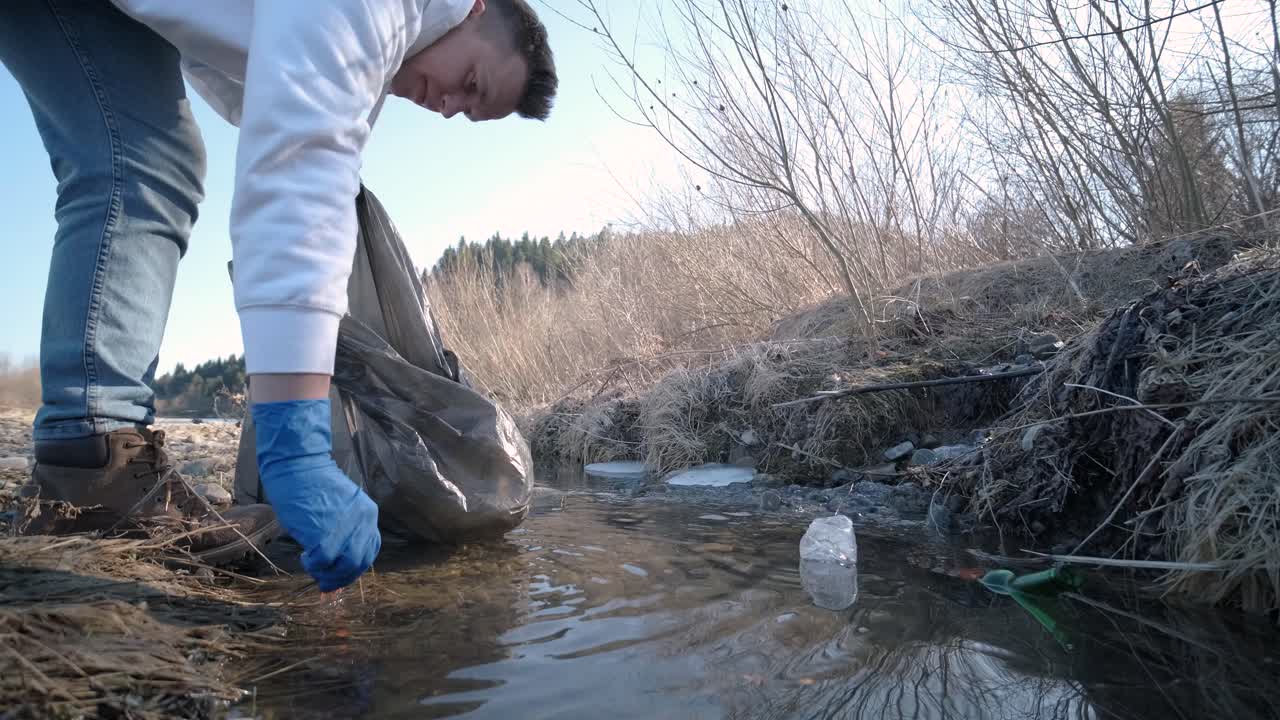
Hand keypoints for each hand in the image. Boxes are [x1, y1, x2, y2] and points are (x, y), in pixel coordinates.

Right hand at [251, 398, 380, 590]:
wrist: (298, 465)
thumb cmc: (313, 485)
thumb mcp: (340, 508)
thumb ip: (345, 530)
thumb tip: (336, 560)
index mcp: (369, 515)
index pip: (370, 552)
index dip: (354, 568)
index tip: (339, 574)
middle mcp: (364, 521)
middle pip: (359, 563)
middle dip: (340, 577)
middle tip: (323, 580)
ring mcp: (346, 527)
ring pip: (344, 565)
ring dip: (327, 573)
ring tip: (312, 566)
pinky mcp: (325, 530)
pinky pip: (323, 560)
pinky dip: (313, 565)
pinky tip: (304, 556)